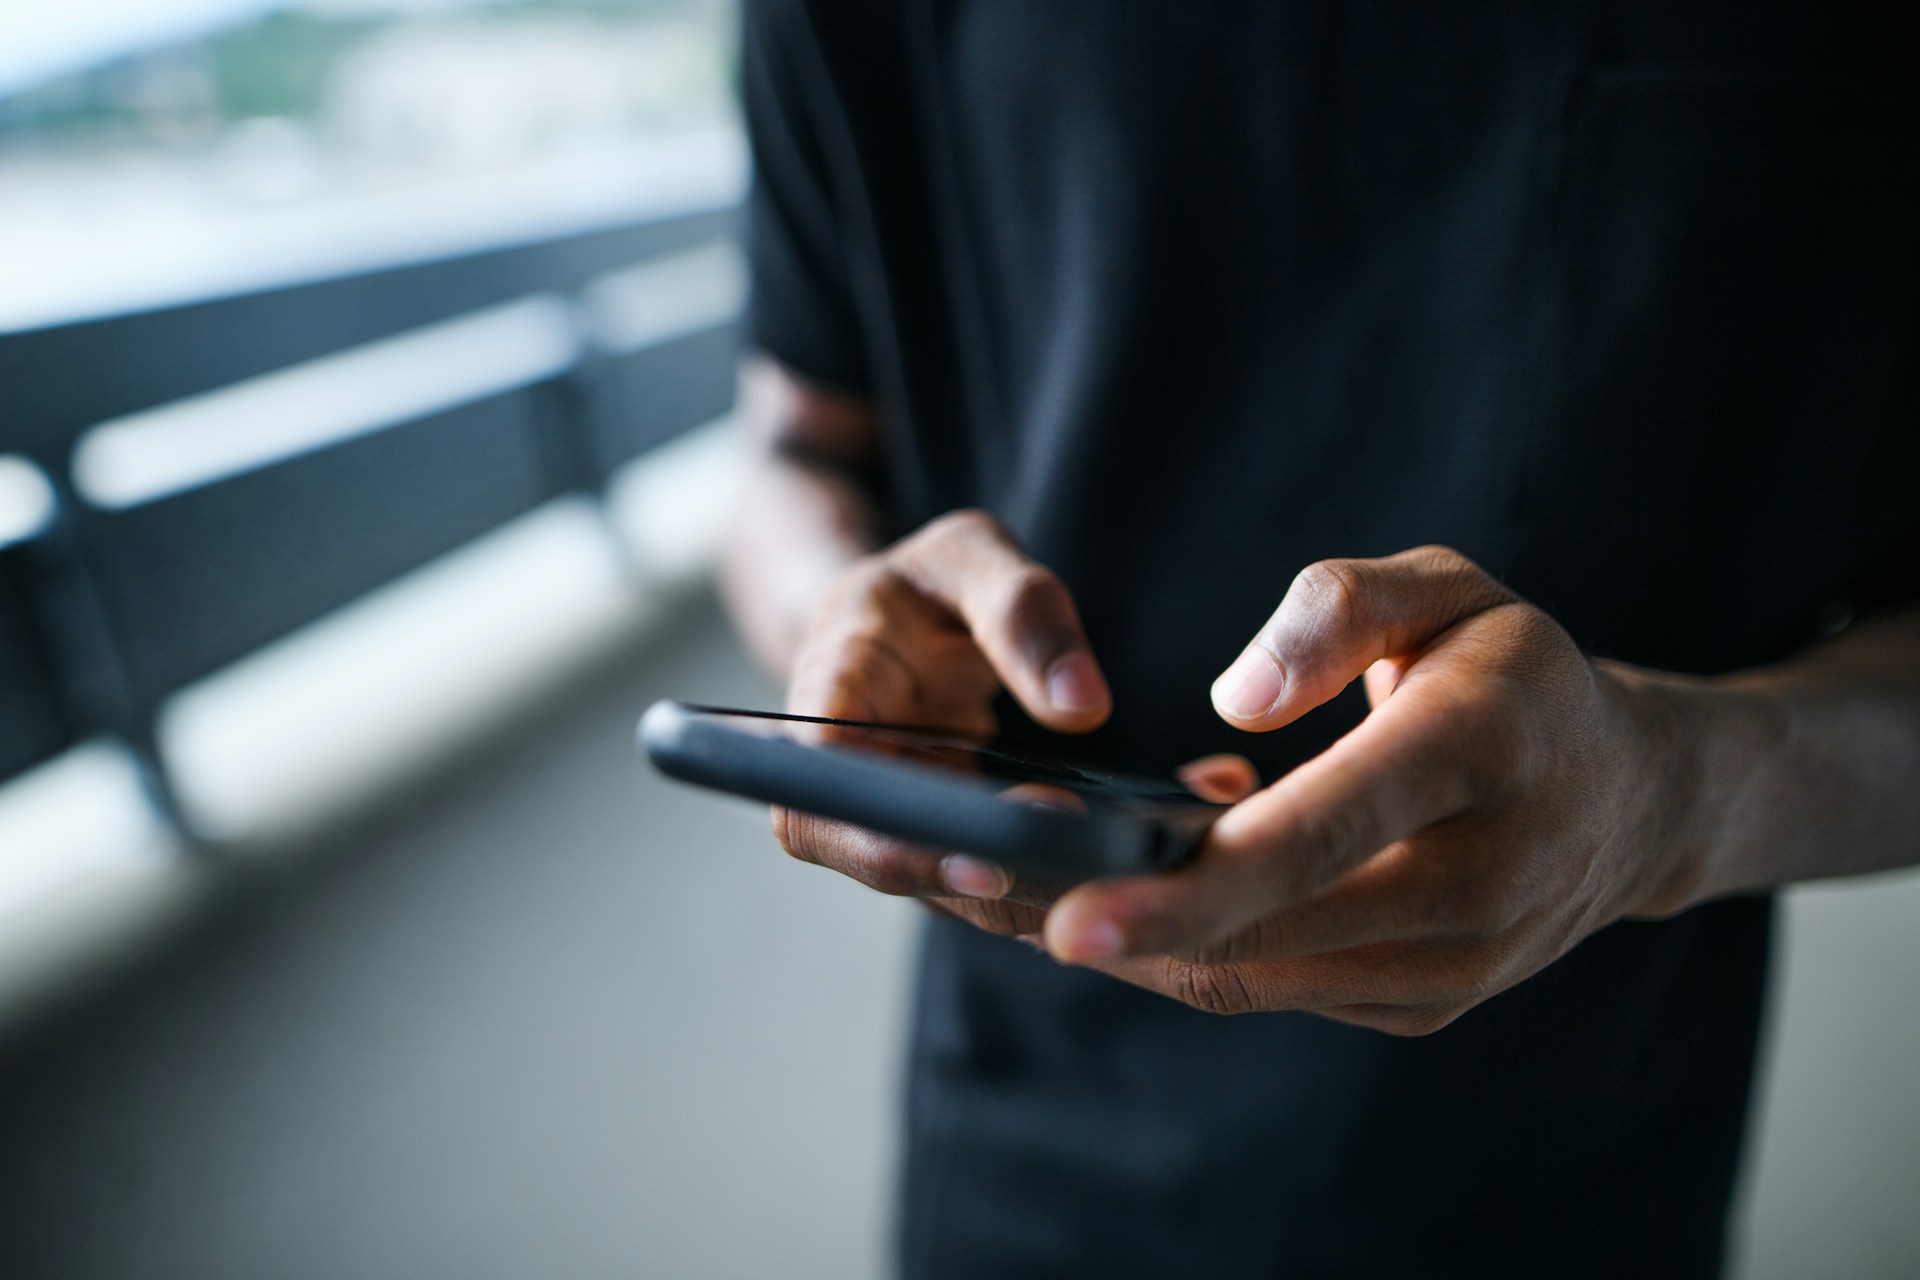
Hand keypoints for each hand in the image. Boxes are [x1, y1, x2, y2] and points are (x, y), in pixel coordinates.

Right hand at [773, 510, 1117, 932]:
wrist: (905, 615)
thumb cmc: (932, 582)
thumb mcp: (975, 555)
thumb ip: (1025, 614)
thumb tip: (1082, 708)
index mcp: (833, 677)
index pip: (827, 771)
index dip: (892, 829)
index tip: (990, 858)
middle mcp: (839, 759)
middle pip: (865, 849)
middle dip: (967, 880)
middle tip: (1075, 882)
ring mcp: (875, 807)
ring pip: (921, 882)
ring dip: (1006, 897)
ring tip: (1098, 888)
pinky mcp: (921, 837)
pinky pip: (963, 879)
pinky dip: (1025, 888)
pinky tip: (1094, 885)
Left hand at [1040, 546, 1710, 1035]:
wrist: (1631, 799)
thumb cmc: (1513, 669)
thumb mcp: (1448, 587)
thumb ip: (1339, 610)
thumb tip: (1230, 703)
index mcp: (1477, 751)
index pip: (1317, 834)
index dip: (1186, 885)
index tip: (1068, 915)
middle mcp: (1476, 880)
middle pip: (1268, 934)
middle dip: (1112, 925)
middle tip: (972, 891)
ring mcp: (1456, 964)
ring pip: (1257, 979)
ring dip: (1126, 949)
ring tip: (1000, 898)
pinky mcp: (1424, 1004)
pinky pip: (1279, 990)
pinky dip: (1184, 958)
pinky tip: (1099, 908)